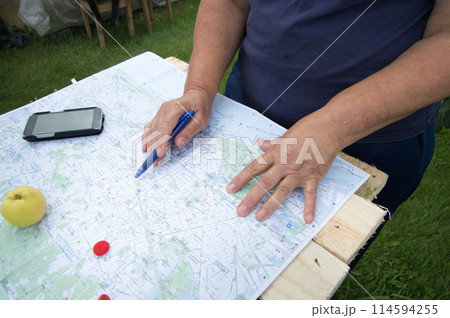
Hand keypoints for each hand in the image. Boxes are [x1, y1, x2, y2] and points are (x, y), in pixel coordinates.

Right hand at [142, 89, 211, 165]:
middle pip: (156, 130)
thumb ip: (189, 130)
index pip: (165, 127)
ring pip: (151, 130)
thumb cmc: (200, 106)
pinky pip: (150, 127)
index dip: (161, 141)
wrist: (196, 95)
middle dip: (154, 147)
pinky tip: (145, 147)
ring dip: (149, 145)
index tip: (159, 153)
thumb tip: (178, 143)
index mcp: (175, 109)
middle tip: (154, 162)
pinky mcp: (159, 116)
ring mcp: (160, 112)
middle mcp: (164, 110)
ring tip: (149, 158)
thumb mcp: (201, 119)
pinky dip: (147, 138)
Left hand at [226, 114, 340, 222]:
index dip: (241, 179)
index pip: (254, 168)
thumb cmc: (306, 130)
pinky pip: (311, 194)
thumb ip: (272, 144)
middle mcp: (284, 164)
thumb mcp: (285, 136)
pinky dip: (309, 207)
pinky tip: (307, 219)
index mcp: (276, 154)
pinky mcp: (314, 177)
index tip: (230, 189)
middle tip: (241, 211)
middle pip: (265, 182)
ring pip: (282, 190)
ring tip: (260, 217)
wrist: (328, 128)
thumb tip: (260, 142)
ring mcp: (299, 171)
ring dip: (271, 204)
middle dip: (251, 197)